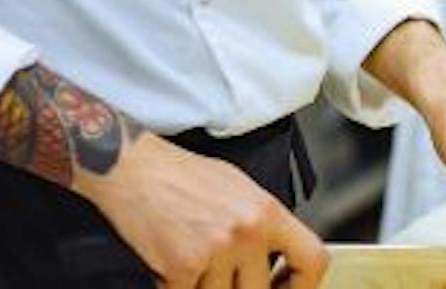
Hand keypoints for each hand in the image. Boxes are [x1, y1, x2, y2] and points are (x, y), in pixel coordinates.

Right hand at [76, 132, 325, 288]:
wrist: (132, 169)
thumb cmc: (183, 176)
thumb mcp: (240, 189)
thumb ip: (264, 226)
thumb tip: (279, 261)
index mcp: (267, 212)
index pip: (312, 259)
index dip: (305, 286)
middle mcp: (246, 232)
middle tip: (225, 277)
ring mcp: (215, 252)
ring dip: (206, 288)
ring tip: (196, 262)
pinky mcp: (181, 268)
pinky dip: (178, 287)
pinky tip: (174, 264)